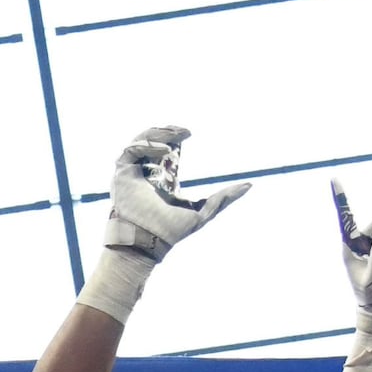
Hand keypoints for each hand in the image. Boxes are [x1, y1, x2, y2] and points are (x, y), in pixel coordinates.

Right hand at [99, 126, 249, 264]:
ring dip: (158, 134)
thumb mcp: (204, 212)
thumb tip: (250, 185)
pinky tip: (164, 150)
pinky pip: (131, 150)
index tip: (189, 133)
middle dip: (168, 132)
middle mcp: (147, 173)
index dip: (176, 138)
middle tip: (183, 131)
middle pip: (155, 142)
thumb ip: (224, 198)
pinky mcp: (122, 173)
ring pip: (142, 142)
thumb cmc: (172, 231)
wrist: (148, 241)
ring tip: (174, 137)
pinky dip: (146, 145)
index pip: (169, 152)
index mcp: (164, 179)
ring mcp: (133, 172)